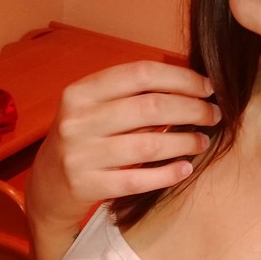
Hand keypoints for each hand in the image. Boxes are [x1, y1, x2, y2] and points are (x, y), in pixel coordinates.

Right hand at [27, 62, 220, 234]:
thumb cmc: (83, 138)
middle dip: (191, 109)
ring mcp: (80, 155)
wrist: (47, 184)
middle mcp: (77, 120)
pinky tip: (186, 168)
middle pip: (150, 107)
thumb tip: (190, 81)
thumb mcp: (93, 108)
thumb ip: (130, 93)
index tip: (207, 87)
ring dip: (185, 142)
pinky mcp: (87, 185)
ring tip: (203, 141)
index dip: (181, 78)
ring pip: (148, 145)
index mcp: (81, 92)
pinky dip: (167, 174)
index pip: (140, 74)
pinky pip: (138, 180)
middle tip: (213, 115)